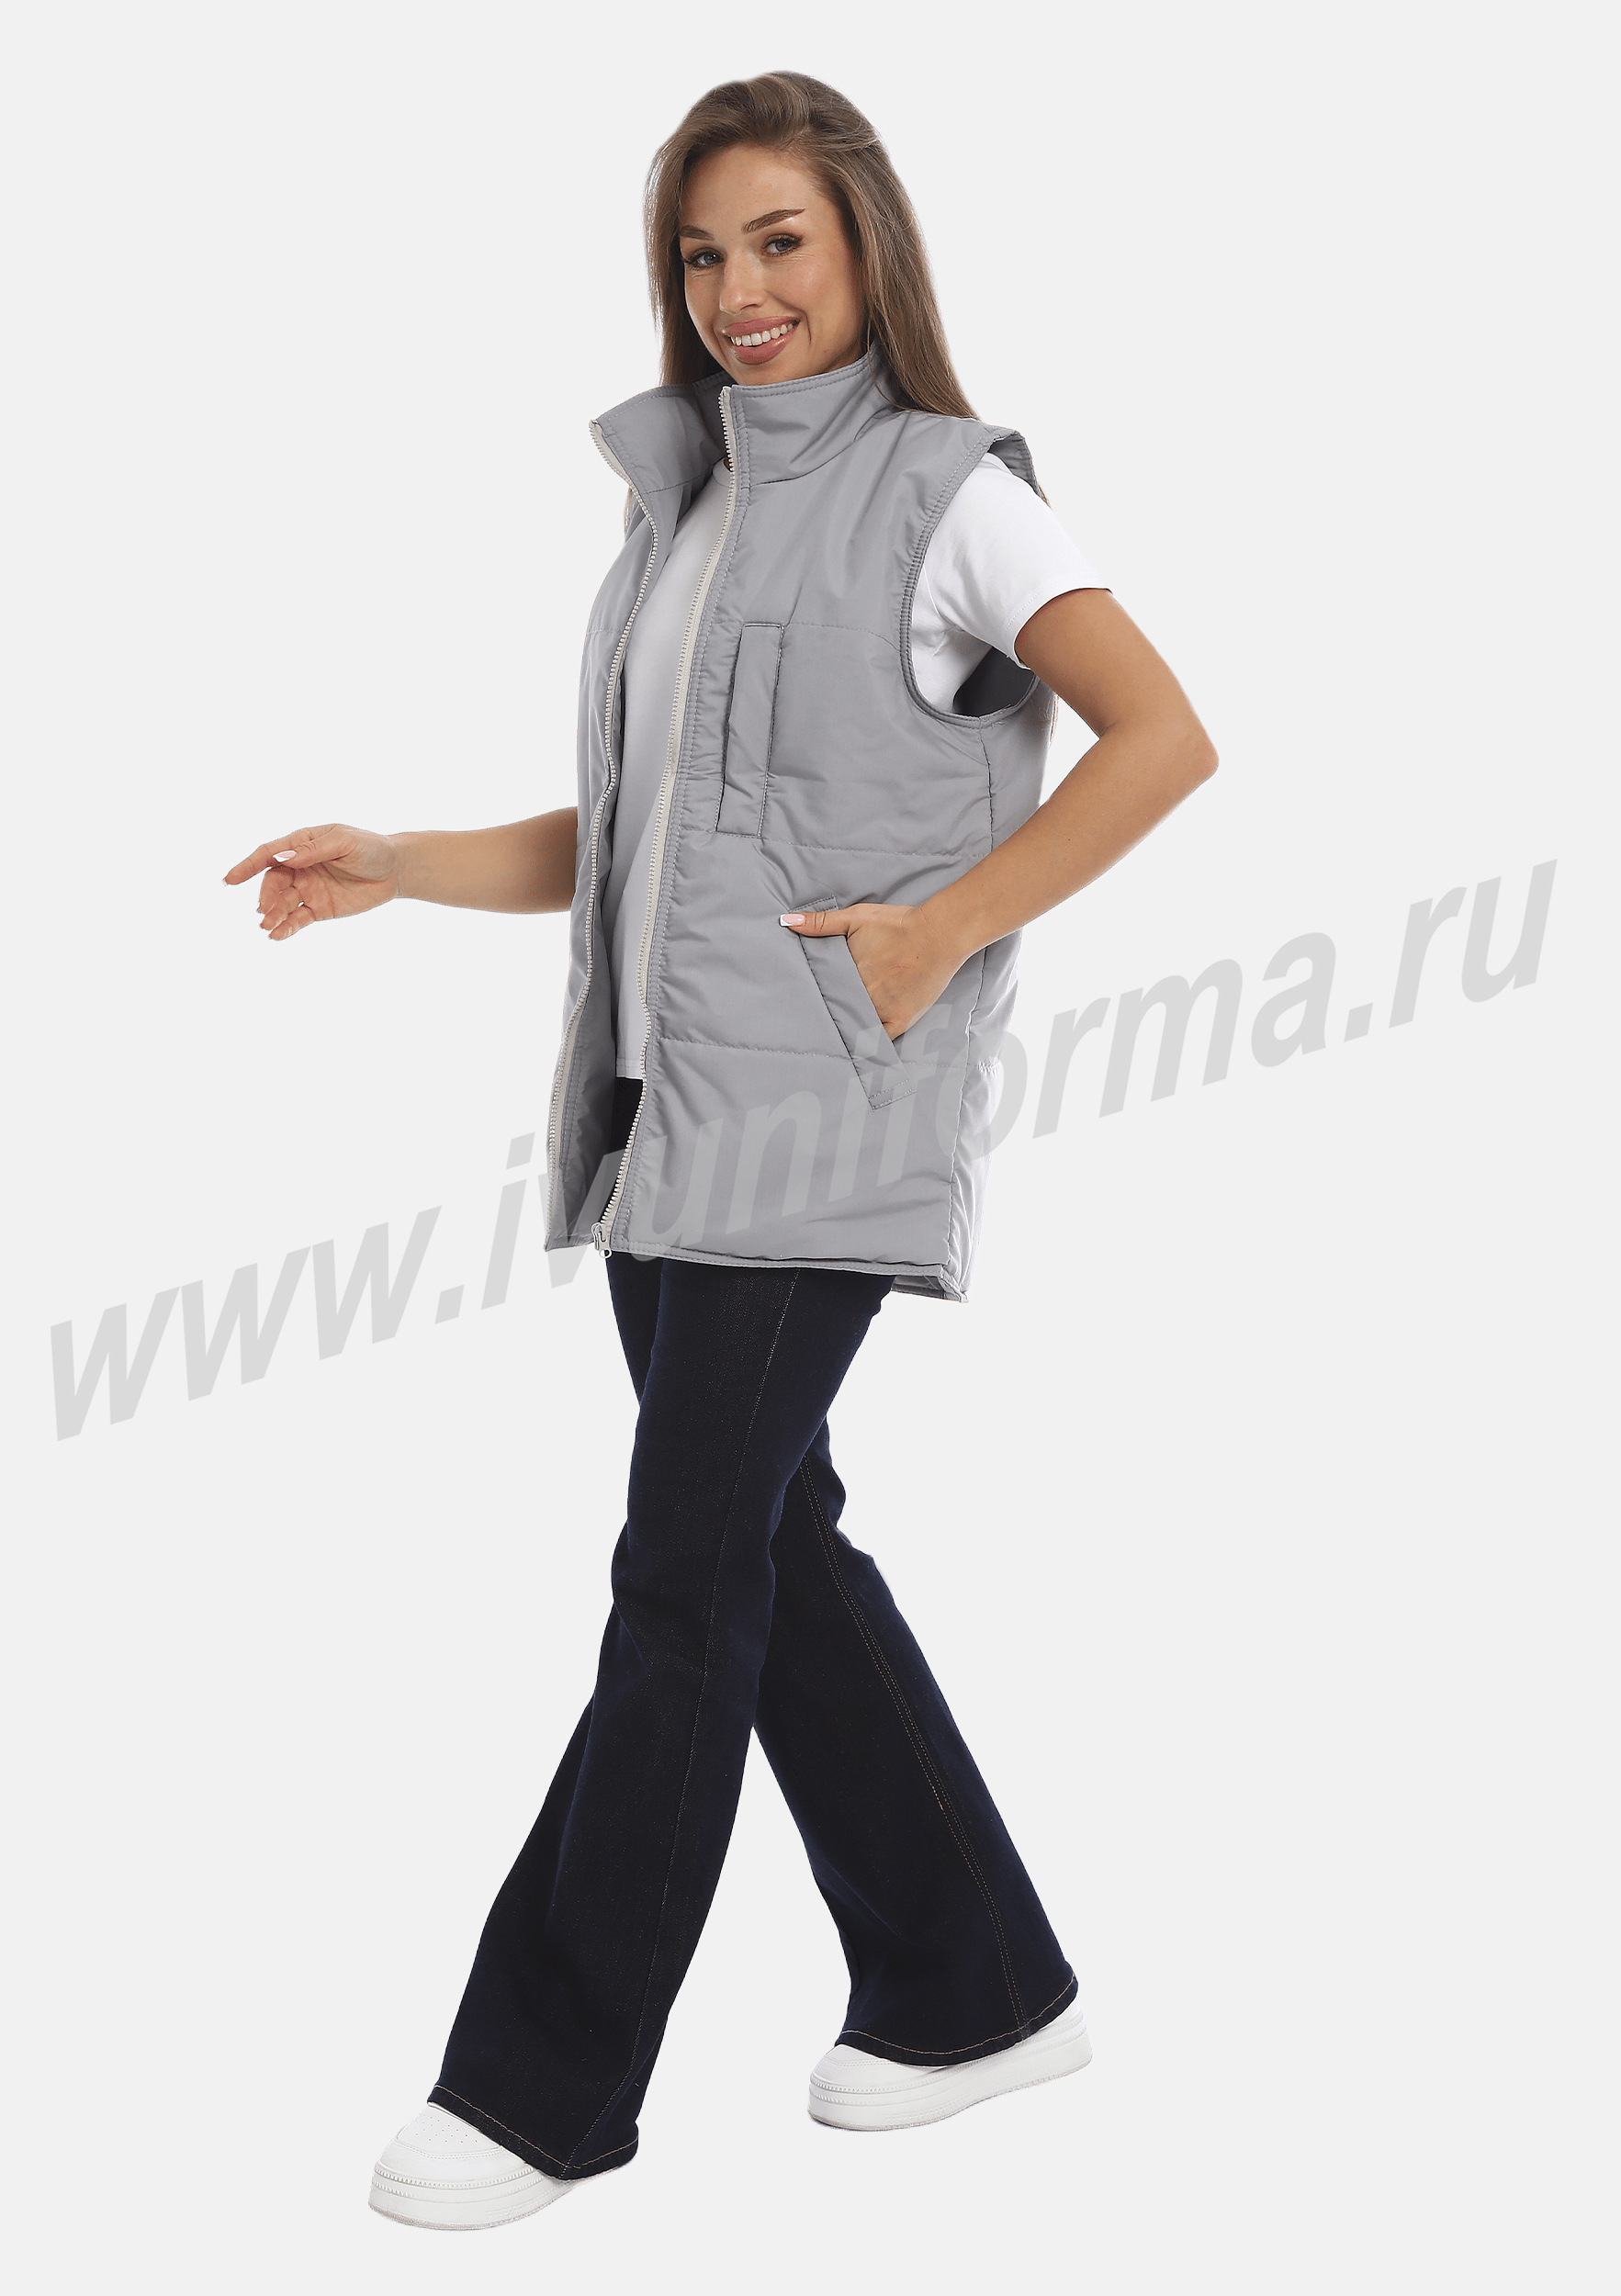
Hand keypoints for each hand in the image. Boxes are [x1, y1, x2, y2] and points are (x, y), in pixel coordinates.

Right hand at [222, 824, 401, 939]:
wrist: (396, 870)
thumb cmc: (370, 848)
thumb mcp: (343, 842)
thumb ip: (312, 850)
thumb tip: (282, 856)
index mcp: (302, 845)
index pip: (268, 854)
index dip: (247, 866)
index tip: (230, 879)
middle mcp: (300, 867)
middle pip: (273, 882)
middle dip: (266, 896)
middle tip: (264, 910)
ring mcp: (308, 889)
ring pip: (282, 903)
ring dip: (273, 915)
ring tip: (267, 927)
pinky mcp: (319, 908)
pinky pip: (297, 919)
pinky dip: (286, 928)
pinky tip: (278, 935)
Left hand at [779, 902, 963, 1039]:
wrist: (938, 934)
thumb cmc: (898, 925)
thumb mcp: (856, 918)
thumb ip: (821, 923)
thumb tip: (787, 922)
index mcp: (847, 971)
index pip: (822, 991)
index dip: (814, 998)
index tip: (800, 1006)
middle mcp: (861, 993)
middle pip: (837, 1010)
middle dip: (826, 1015)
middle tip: (807, 1028)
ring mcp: (881, 1008)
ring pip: (854, 1026)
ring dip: (844, 1031)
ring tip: (826, 1044)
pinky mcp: (900, 1019)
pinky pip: (878, 1041)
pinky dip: (867, 1045)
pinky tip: (855, 1052)